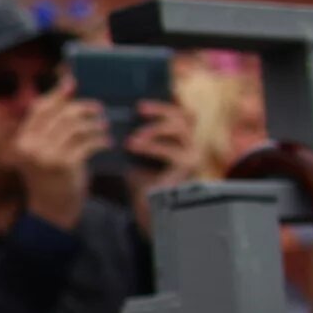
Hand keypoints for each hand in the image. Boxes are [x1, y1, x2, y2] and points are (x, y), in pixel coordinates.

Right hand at [11, 75, 108, 230]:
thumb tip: (67, 90)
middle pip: (61, 114)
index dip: (57, 93)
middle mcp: (30, 146)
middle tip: (99, 110)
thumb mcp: (42, 151)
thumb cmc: (50, 177)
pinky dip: (100, 141)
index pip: (40, 108)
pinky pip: (87, 143)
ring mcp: (46, 156)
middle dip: (84, 108)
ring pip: (76, 126)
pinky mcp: (64, 165)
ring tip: (103, 128)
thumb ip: (49, 126)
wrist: (51, 212)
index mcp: (22, 140)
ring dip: (95, 125)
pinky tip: (106, 144)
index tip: (73, 84)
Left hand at [128, 100, 197, 234]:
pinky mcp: (187, 166)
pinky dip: (152, 145)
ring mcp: (192, 155)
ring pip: (179, 128)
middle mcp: (191, 145)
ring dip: (154, 128)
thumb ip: (136, 137)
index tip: (139, 104)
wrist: (147, 208)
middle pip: (183, 116)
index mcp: (180, 140)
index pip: (179, 113)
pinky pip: (171, 150)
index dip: (163, 106)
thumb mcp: (137, 154)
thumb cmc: (141, 180)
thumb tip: (119, 118)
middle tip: (139, 109)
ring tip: (133, 137)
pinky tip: (134, 146)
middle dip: (160, 110)